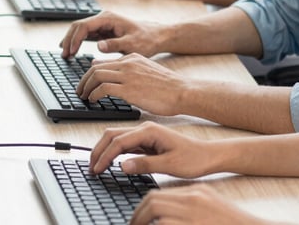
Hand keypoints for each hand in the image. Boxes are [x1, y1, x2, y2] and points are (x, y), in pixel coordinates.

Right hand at [59, 11, 165, 57]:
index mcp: (108, 18)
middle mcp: (103, 18)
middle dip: (69, 40)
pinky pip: (86, 34)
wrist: (156, 37)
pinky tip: (72, 51)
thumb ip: (115, 45)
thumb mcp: (132, 44)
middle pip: (78, 26)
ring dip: (71, 41)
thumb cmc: (146, 40)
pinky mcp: (103, 31)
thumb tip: (99, 46)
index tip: (71, 52)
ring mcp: (102, 24)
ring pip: (80, 30)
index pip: (84, 25)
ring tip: (65, 55)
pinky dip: (78, 42)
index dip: (75, 39)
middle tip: (64, 56)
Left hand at [76, 54, 187, 115]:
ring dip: (86, 88)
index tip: (87, 84)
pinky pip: (104, 88)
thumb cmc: (167, 86)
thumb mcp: (146, 71)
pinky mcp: (129, 89)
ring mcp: (128, 75)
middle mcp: (128, 63)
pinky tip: (94, 101)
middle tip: (80, 92)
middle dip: (83, 81)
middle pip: (95, 68)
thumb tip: (115, 74)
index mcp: (133, 58)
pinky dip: (94, 95)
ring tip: (84, 97)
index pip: (103, 63)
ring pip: (96, 76)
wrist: (182, 91)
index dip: (90, 74)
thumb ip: (128, 70)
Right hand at [90, 122, 211, 177]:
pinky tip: (110, 162)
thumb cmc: (193, 158)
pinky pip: (125, 144)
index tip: (96, 169)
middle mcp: (146, 129)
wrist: (208, 155)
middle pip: (113, 135)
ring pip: (117, 138)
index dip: (105, 156)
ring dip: (105, 150)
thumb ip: (145, 164)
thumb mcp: (170, 165)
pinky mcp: (148, 141)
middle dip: (99, 150)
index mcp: (150, 131)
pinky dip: (114, 152)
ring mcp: (146, 134)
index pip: (119, 142)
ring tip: (96, 165)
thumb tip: (123, 166)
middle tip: (90, 167)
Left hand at [130, 184, 272, 224]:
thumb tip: (163, 218)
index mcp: (197, 193)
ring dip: (141, 222)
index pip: (161, 194)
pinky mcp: (193, 223)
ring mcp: (195, 212)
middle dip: (138, 215)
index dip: (144, 207)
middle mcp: (194, 199)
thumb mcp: (210, 211)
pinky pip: (164, 224)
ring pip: (156, 211)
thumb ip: (189, 211)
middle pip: (154, 200)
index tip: (137, 220)